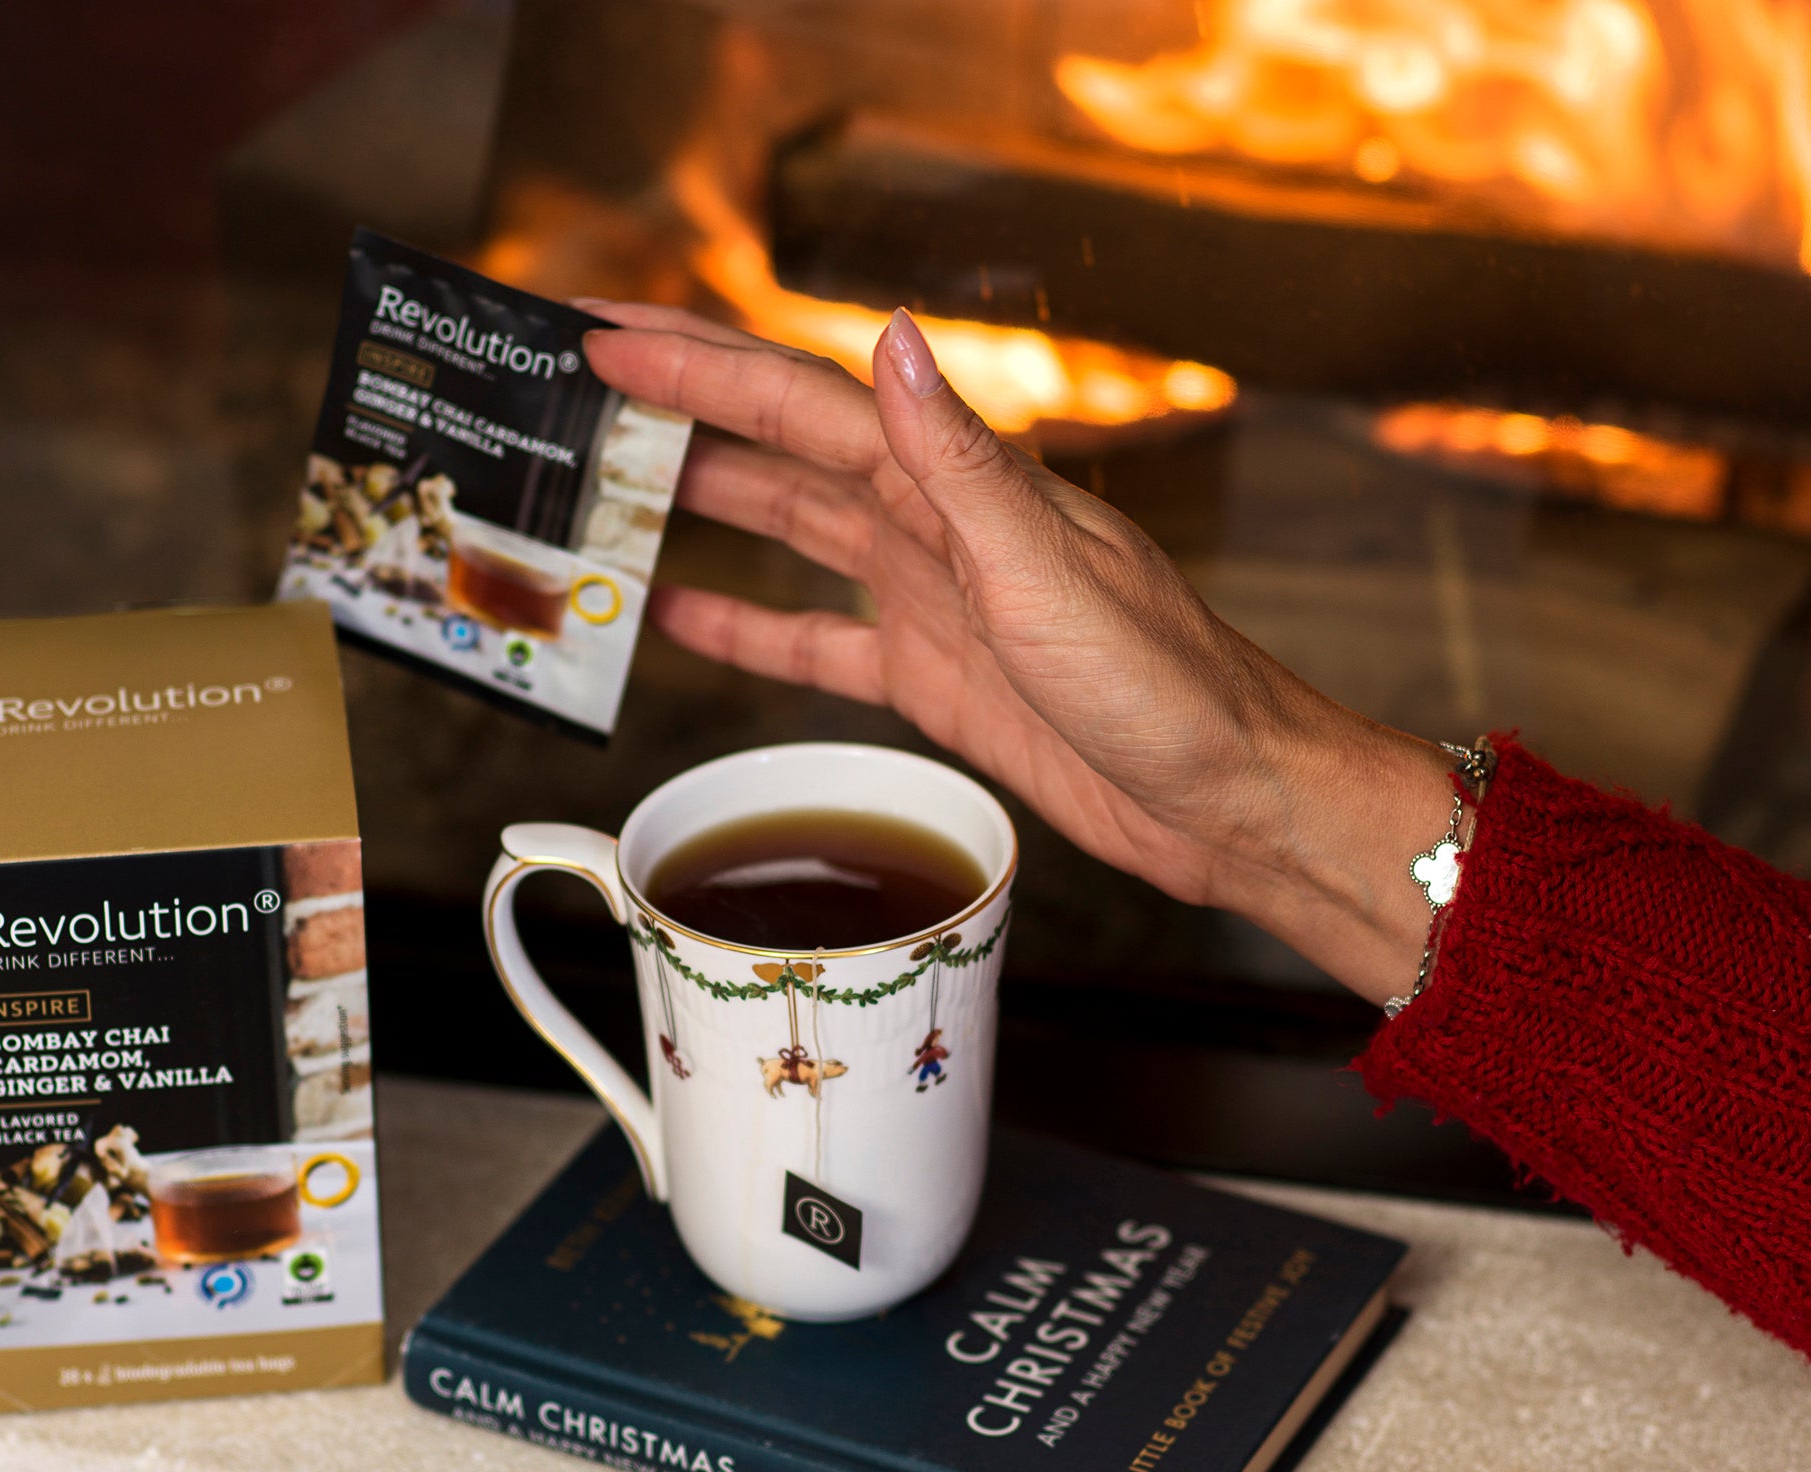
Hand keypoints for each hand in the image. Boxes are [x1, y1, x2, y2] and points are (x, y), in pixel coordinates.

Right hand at [582, 306, 1455, 1003]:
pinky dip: (750, 628)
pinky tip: (683, 616)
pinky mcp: (937, 678)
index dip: (700, 366)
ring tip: (608, 484)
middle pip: (785, 450)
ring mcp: (934, 602)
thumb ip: (961, 462)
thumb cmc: (1167, 685)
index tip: (606, 335)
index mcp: (961, 485)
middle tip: (582, 383)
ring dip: (705, 503)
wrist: (1228, 798)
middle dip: (685, 410)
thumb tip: (890, 335)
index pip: (804, 402)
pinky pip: (819, 642)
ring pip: (793, 533)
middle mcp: (939, 528)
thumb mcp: (1049, 570)